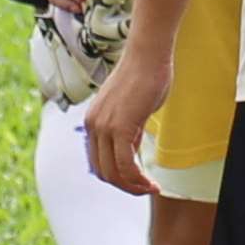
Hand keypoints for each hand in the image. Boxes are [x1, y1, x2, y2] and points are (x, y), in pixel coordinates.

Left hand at [78, 45, 165, 197]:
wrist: (147, 56)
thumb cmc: (143, 78)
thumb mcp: (131, 112)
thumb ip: (128, 132)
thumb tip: (131, 152)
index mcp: (92, 122)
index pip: (97, 162)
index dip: (116, 177)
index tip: (136, 181)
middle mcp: (92, 126)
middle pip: (102, 172)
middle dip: (125, 186)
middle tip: (146, 189)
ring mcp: (104, 127)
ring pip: (113, 173)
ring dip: (133, 187)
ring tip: (151, 188)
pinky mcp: (120, 127)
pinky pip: (125, 165)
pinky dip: (138, 180)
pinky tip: (152, 182)